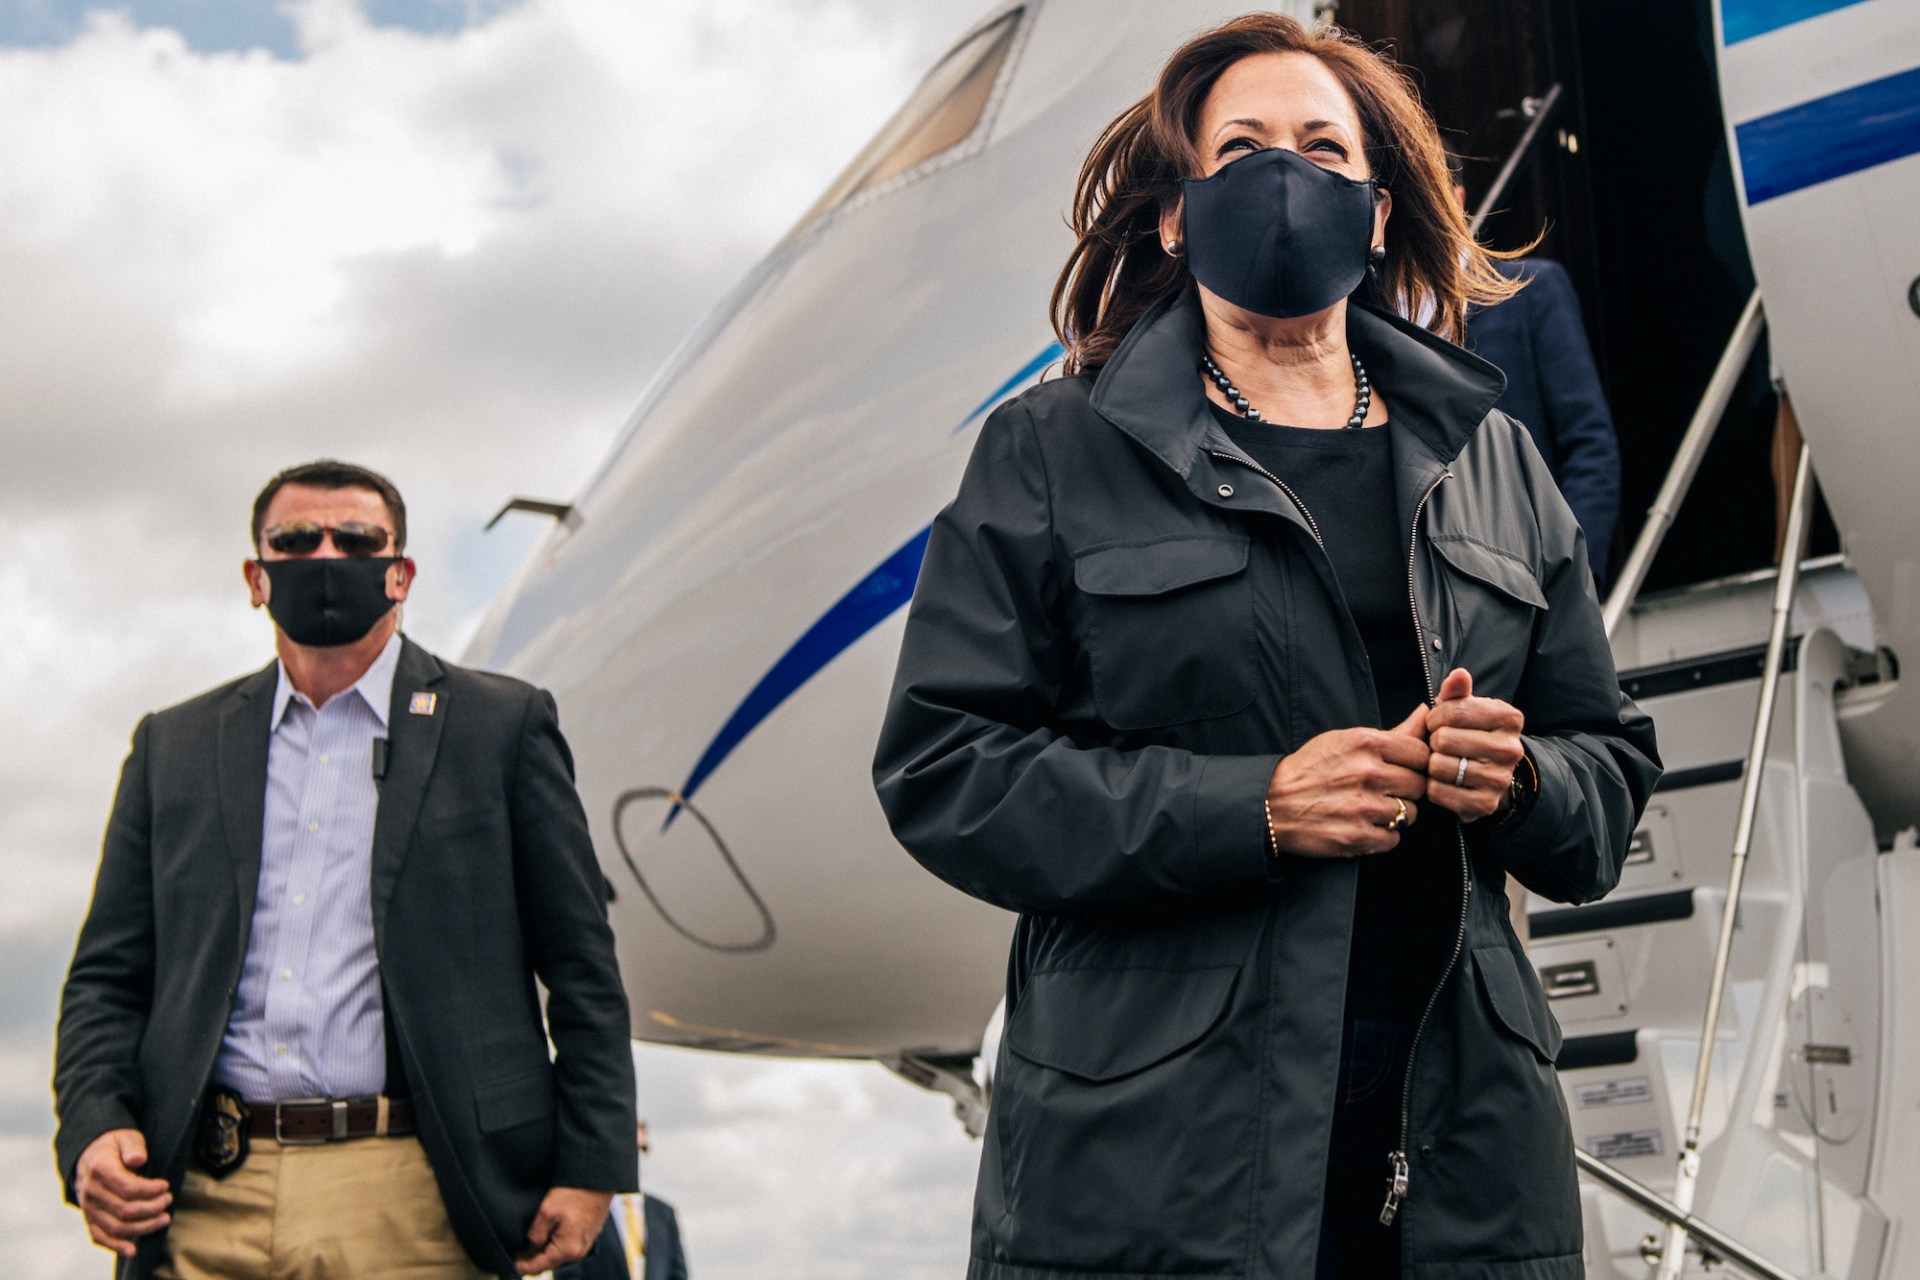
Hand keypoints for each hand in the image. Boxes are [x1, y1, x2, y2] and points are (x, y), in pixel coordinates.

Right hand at [75, 1128, 170, 1257]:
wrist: (90, 1157)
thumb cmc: (114, 1147)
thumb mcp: (125, 1137)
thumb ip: (133, 1146)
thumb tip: (138, 1159)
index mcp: (100, 1170)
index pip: (128, 1188)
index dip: (150, 1190)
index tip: (165, 1186)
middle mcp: (91, 1192)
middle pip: (125, 1210)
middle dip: (152, 1208)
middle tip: (168, 1200)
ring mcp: (88, 1208)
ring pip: (116, 1227)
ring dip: (143, 1227)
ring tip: (164, 1219)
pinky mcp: (90, 1219)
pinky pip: (99, 1237)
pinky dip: (115, 1246)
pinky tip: (132, 1249)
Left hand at [516, 1186, 614, 1273]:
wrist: (598, 1178)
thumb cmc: (574, 1193)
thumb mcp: (546, 1212)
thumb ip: (535, 1235)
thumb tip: (530, 1248)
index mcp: (567, 1250)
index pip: (538, 1267)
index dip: (522, 1265)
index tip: (511, 1259)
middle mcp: (578, 1252)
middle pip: (549, 1263)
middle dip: (533, 1258)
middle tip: (518, 1248)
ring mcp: (585, 1245)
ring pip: (558, 1255)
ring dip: (545, 1250)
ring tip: (532, 1239)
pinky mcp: (588, 1235)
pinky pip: (567, 1246)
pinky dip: (556, 1243)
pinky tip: (549, 1231)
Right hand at [1266, 703, 1429, 857]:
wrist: (1272, 804)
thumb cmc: (1309, 769)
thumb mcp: (1346, 739)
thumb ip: (1393, 732)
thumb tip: (1425, 713)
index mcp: (1365, 743)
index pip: (1420, 753)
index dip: (1415, 763)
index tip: (1403, 768)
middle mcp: (1366, 773)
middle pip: (1418, 785)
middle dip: (1405, 789)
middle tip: (1384, 791)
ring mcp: (1363, 807)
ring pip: (1409, 814)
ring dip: (1394, 814)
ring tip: (1370, 809)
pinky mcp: (1357, 837)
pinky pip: (1393, 838)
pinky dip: (1382, 835)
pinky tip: (1363, 825)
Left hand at [1424, 669, 1524, 823]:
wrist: (1488, 777)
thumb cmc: (1470, 734)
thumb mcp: (1465, 709)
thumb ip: (1458, 691)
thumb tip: (1459, 674)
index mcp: (1509, 718)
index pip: (1453, 710)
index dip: (1435, 717)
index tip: (1439, 723)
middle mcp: (1511, 749)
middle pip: (1443, 739)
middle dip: (1433, 741)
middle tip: (1440, 745)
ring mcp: (1500, 779)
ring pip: (1439, 766)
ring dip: (1432, 765)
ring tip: (1444, 762)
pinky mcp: (1484, 804)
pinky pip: (1438, 792)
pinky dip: (1433, 787)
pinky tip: (1446, 782)